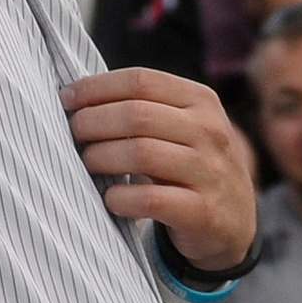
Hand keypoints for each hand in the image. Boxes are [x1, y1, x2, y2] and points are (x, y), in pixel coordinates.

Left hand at [60, 68, 256, 271]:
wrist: (234, 222)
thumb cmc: (190, 165)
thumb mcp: (182, 127)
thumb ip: (145, 108)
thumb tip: (77, 97)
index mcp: (201, 100)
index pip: (140, 80)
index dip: (97, 87)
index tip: (67, 99)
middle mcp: (209, 131)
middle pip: (136, 115)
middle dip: (93, 122)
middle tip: (73, 133)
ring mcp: (210, 171)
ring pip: (141, 153)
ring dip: (101, 157)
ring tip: (87, 163)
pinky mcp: (203, 211)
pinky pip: (151, 200)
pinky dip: (120, 198)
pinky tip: (110, 198)